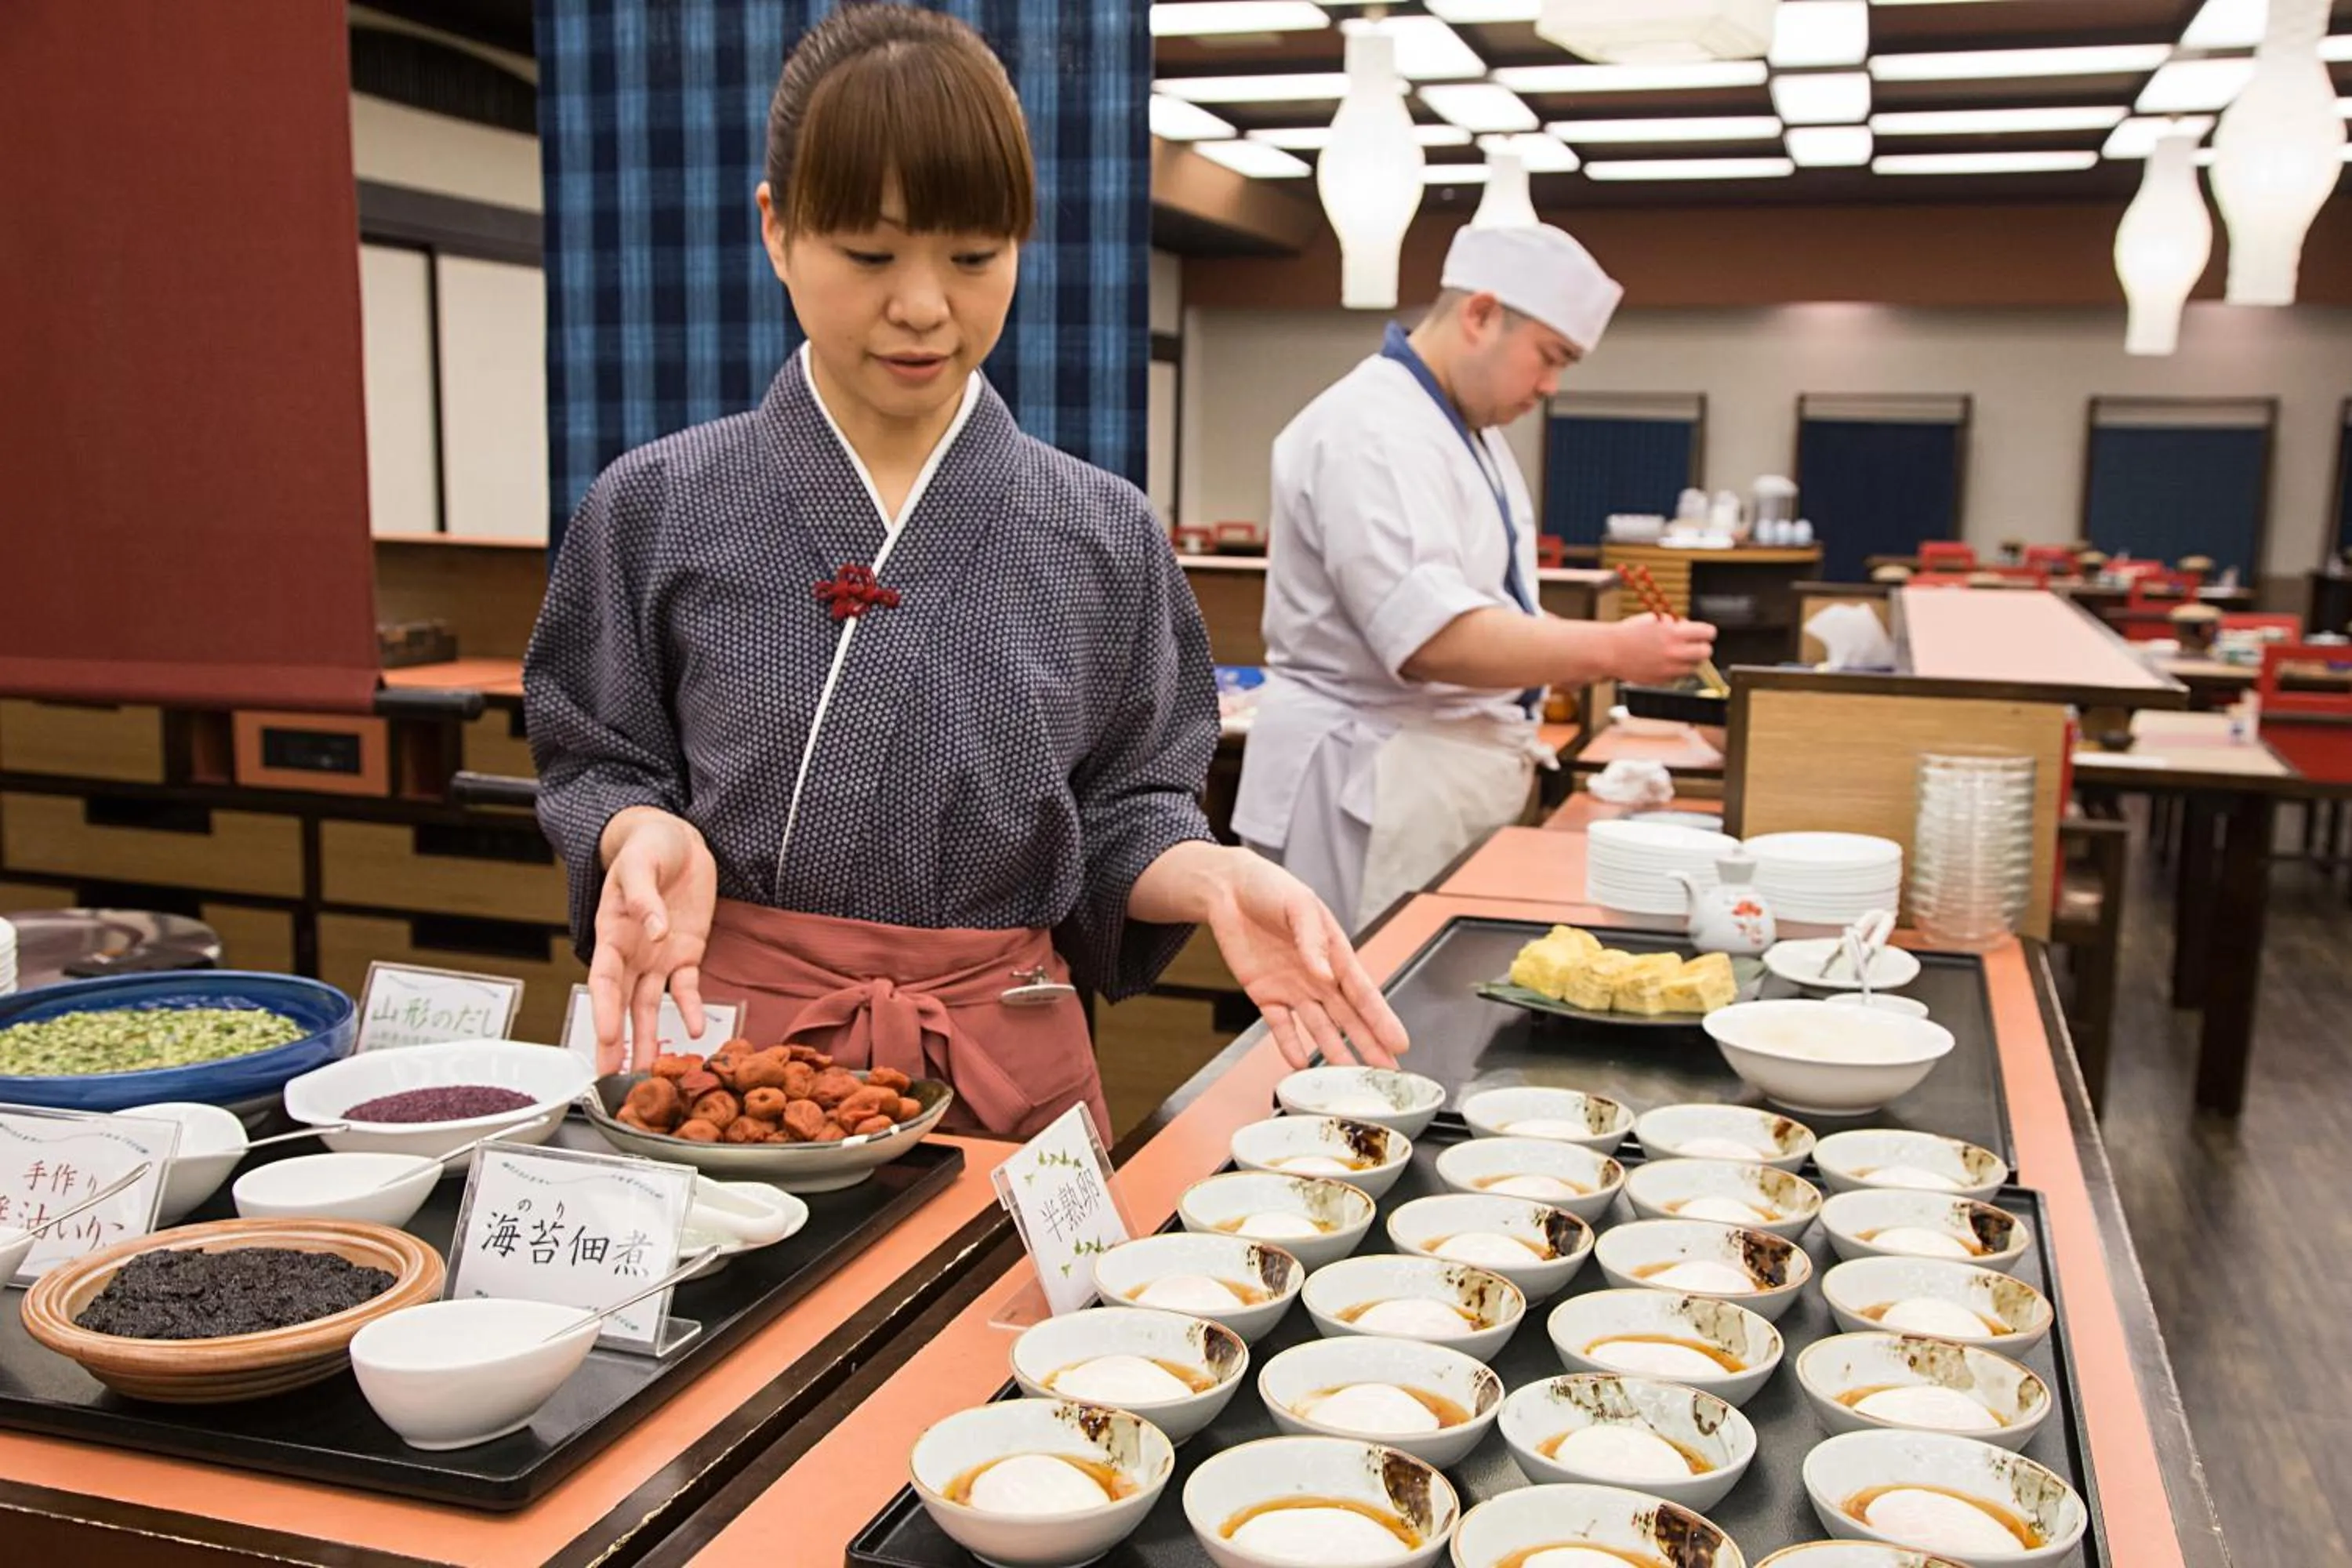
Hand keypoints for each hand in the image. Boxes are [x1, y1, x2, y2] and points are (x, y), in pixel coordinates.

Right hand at [588, 808, 717, 1074]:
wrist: (676, 838)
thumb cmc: (648, 846)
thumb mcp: (640, 863)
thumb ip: (643, 897)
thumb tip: (653, 931)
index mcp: (612, 932)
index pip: (604, 979)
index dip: (604, 1010)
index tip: (606, 1038)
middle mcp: (631, 952)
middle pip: (621, 1004)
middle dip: (617, 1041)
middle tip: (612, 1079)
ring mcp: (658, 957)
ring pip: (650, 1006)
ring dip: (648, 1038)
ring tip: (649, 1073)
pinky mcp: (686, 954)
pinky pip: (687, 988)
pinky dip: (691, 1009)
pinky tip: (696, 1030)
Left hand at [1200, 849, 1411, 1070]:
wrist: (1228, 889)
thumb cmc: (1271, 888)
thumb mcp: (1298, 906)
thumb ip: (1312, 941)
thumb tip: (1324, 974)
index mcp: (1335, 952)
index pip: (1363, 992)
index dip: (1381, 1019)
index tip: (1398, 1043)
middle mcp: (1319, 975)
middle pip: (1349, 1017)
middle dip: (1369, 1045)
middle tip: (1387, 1073)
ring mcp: (1293, 988)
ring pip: (1320, 1027)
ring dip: (1335, 1052)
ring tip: (1350, 1077)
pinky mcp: (1266, 994)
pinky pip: (1280, 1026)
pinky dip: (1289, 1045)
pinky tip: (1299, 1064)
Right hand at [1607, 613, 1716, 684]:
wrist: (1610, 651)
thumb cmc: (1630, 632)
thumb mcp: (1654, 620)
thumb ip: (1674, 624)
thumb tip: (1689, 628)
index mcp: (1674, 633)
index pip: (1707, 633)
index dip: (1706, 632)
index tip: (1703, 633)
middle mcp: (1675, 652)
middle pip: (1706, 653)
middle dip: (1702, 647)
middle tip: (1694, 645)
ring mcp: (1669, 668)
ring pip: (1694, 667)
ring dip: (1689, 661)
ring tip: (1675, 654)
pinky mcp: (1662, 680)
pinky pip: (1679, 676)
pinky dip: (1676, 670)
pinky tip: (1663, 662)